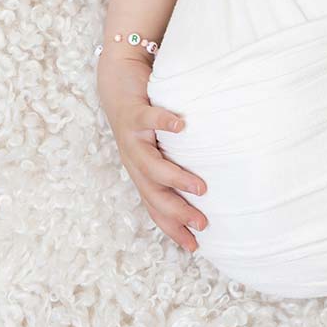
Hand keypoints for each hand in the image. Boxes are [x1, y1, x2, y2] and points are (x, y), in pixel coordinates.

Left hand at [97, 52, 208, 251]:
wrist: (116, 79)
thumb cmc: (145, 112)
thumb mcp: (160, 142)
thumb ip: (178, 158)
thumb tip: (209, 180)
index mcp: (141, 169)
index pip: (155, 207)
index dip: (172, 229)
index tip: (195, 247)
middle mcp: (134, 158)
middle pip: (153, 194)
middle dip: (177, 213)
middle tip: (202, 224)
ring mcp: (133, 137)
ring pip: (150, 166)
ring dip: (174, 180)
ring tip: (200, 189)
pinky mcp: (134, 113)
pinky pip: (149, 119)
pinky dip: (164, 123)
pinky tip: (181, 126)